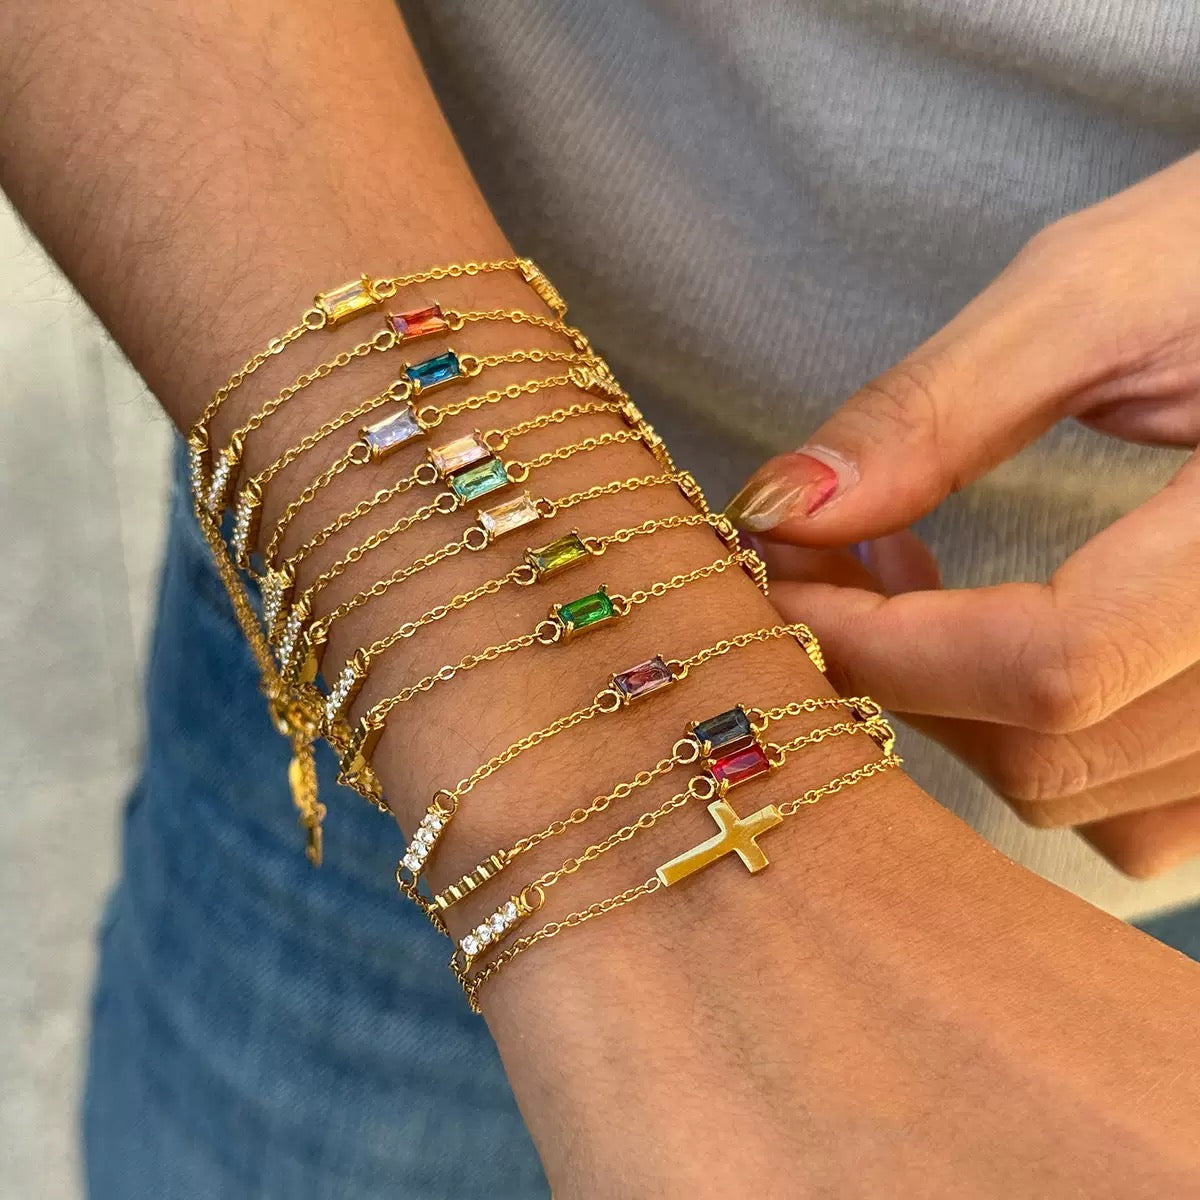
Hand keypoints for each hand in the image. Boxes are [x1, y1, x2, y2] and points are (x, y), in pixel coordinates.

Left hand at [726, 153, 1199, 877]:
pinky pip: (1151, 809)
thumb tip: (783, 510)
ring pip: (1092, 801)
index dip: (882, 640)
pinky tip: (1001, 645)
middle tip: (831, 562)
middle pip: (1053, 757)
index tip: (783, 572)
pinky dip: (1044, 743)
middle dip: (899, 673)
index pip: (1052, 667)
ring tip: (913, 583)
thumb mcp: (1102, 291)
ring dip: (957, 711)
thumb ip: (936, 410)